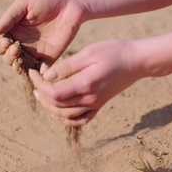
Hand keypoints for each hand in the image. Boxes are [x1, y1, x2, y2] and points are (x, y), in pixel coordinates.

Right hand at [0, 0, 84, 67]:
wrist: (72, 1)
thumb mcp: (25, 3)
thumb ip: (9, 17)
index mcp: (14, 30)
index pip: (0, 45)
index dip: (0, 46)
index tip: (6, 41)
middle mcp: (22, 43)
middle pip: (8, 58)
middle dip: (8, 57)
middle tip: (15, 49)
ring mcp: (36, 52)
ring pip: (21, 67)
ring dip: (18, 67)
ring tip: (20, 60)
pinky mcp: (50, 57)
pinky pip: (40, 71)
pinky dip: (36, 74)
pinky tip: (36, 70)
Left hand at [28, 39, 145, 125]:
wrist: (138, 61)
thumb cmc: (114, 51)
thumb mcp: (89, 53)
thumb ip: (67, 66)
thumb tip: (47, 77)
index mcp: (85, 85)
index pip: (54, 93)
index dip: (39, 84)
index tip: (33, 72)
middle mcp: (90, 99)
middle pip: (57, 106)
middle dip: (41, 94)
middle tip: (35, 80)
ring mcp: (96, 104)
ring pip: (66, 116)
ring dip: (50, 107)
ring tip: (41, 94)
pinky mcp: (100, 104)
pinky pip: (81, 119)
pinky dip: (66, 118)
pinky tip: (59, 110)